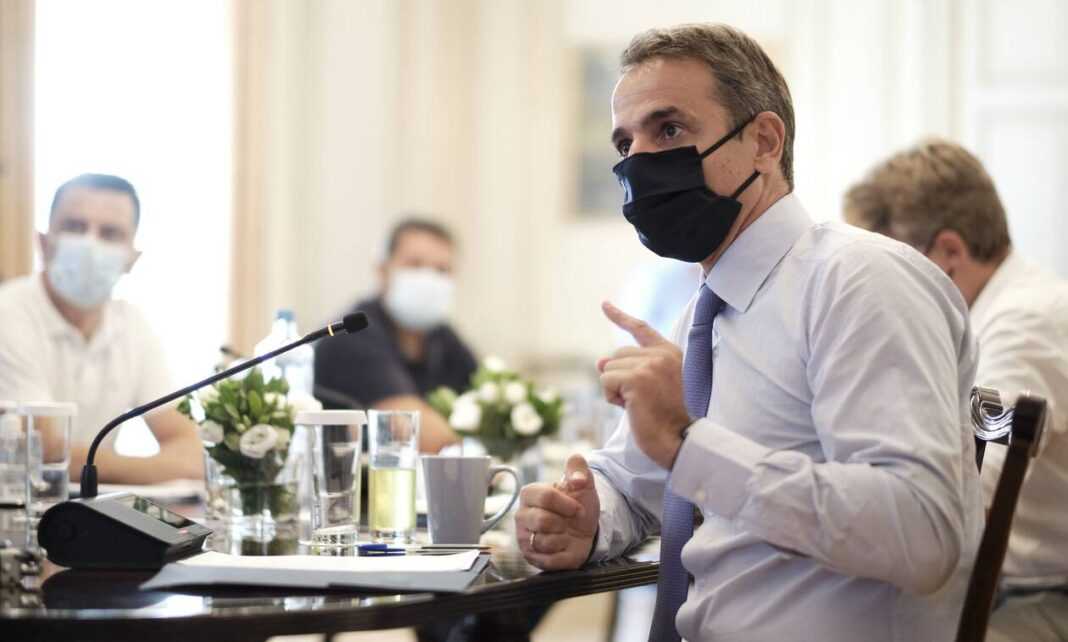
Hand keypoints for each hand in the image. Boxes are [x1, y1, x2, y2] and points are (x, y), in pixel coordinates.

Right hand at [516, 454, 599, 569]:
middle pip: (542, 521)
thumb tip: (578, 478)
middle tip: (570, 521)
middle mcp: (522, 516)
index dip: (567, 504)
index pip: (545, 497)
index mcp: (529, 494)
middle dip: (564, 522)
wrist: (585, 531)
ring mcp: (525, 538)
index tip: (578, 508)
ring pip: (545, 542)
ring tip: (565, 533)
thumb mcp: (583, 482)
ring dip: (564, 538)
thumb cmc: (578, 505)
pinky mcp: (532, 558)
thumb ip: (579, 468)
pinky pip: (548, 560)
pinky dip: (563, 554)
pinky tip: (564, 546)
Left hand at [597, 301, 690, 469]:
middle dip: (619, 379)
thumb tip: (599, 362)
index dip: (619, 316)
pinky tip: (631, 408)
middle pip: (616, 356)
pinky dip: (611, 397)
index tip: (604, 304)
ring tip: (637, 404)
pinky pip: (606, 381)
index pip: (640, 329)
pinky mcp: (637, 378)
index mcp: (669, 352)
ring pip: (608, 369)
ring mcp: (649, 365)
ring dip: (615, 390)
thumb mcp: (648, 385)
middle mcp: (661, 354)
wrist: (677, 439)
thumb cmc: (663, 417)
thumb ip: (628, 368)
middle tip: (640, 398)